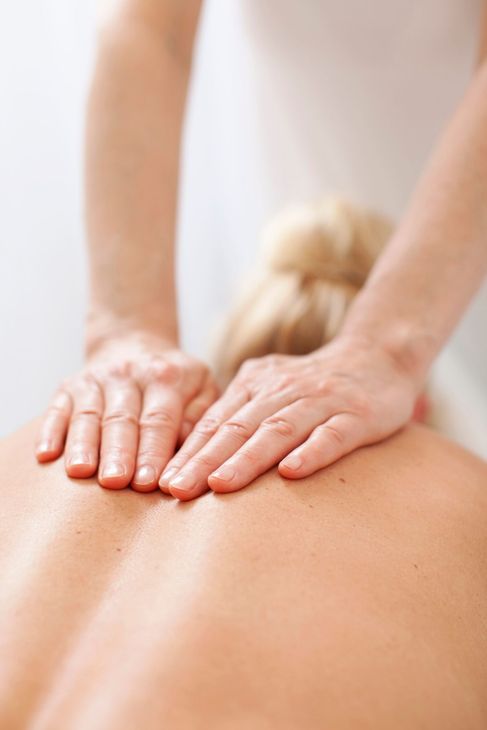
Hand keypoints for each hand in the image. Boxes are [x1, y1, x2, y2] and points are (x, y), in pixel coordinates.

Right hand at [35, 332, 219, 491]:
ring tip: (81, 472)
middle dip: (118, 452)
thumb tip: (189, 448)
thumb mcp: (201, 385)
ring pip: (87, 415)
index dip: (153, 451)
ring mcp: (95, 379)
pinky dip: (50, 431)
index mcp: (165, 377)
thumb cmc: (175, 379)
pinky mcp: (68, 386)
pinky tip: (46, 454)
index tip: (150, 483)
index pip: (158, 419)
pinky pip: (56, 409)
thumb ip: (200, 415)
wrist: (132, 343)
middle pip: (121, 419)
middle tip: (116, 482)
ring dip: (83, 445)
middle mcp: (127, 375)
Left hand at [159, 335, 419, 499]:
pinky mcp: (358, 415)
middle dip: (204, 460)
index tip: (163, 482)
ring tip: (220, 485)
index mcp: (257, 384)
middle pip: (239, 427)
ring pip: (278, 430)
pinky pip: (332, 436)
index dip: (189, 451)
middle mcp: (284, 390)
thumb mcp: (271, 389)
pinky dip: (311, 453)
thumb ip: (240, 413)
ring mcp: (321, 401)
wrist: (377, 357)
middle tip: (176, 489)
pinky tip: (291, 473)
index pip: (216, 421)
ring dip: (247, 458)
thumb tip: (193, 453)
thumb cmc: (314, 385)